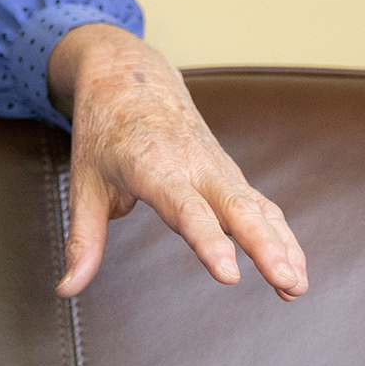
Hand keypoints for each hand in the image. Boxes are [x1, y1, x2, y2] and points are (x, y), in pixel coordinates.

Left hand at [46, 24, 307, 301]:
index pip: (186, 209)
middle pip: (236, 207)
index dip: (208, 241)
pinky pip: (260, 204)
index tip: (230, 274)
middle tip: (287, 283)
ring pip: (257, 206)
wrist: (128, 76)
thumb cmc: (103, 132)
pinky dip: (280, 234)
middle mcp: (192, 165)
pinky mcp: (227, 172)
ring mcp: (215, 167)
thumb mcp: (83, 182)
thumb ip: (82, 239)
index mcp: (152, 166)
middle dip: (265, 246)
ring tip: (297, 288)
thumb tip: (67, 289)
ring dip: (282, 245)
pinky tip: (294, 269)